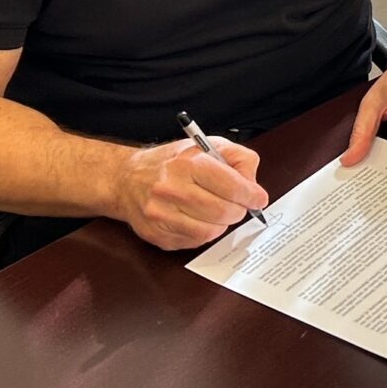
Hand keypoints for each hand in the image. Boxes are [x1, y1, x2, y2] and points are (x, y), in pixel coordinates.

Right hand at [114, 137, 266, 249]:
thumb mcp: (208, 145)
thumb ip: (238, 159)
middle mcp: (172, 189)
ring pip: (211, 231)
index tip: (259, 198)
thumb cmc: (173, 162)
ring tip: (219, 211)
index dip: (251, 195)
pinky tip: (201, 220)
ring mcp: (162, 214)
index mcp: (188, 163)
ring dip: (222, 224)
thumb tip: (253, 186)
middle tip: (239, 206)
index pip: (232, 186)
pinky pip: (194, 242)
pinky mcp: (157, 235)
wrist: (127, 179)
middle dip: (239, 211)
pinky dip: (205, 233)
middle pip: (223, 212)